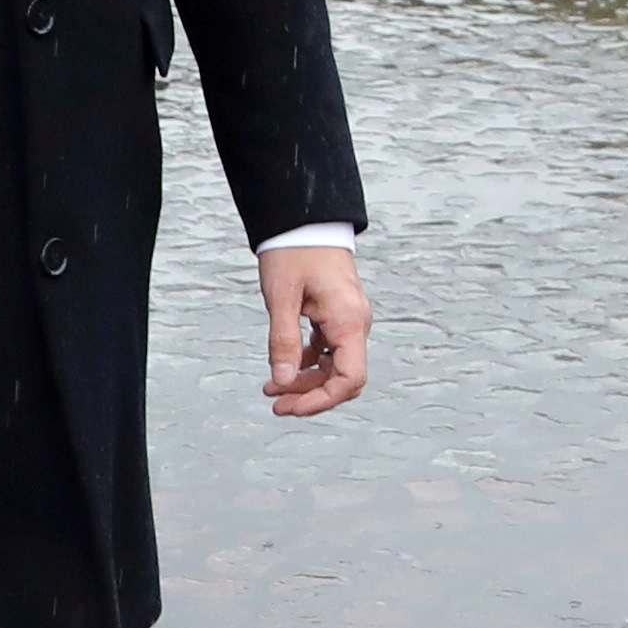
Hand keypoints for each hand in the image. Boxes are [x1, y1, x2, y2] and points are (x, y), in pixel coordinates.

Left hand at [261, 241, 374, 420]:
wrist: (304, 219)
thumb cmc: (294, 251)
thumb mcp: (282, 298)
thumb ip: (284, 342)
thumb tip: (283, 382)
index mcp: (348, 321)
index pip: (349, 379)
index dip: (321, 401)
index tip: (290, 407)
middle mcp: (356, 324)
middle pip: (343, 379)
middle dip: (310, 396)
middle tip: (275, 403)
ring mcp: (348, 320)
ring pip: (335, 367)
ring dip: (306, 382)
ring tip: (272, 388)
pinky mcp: (338, 316)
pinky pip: (329, 351)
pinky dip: (308, 364)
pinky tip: (284, 366)